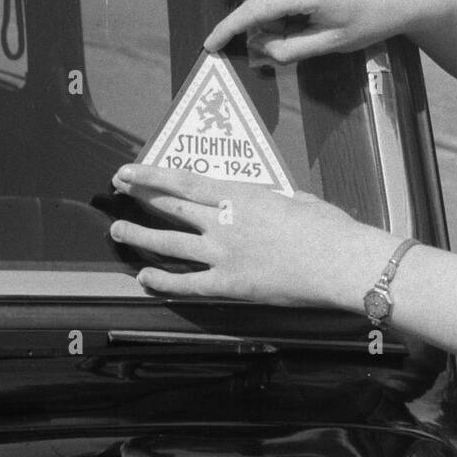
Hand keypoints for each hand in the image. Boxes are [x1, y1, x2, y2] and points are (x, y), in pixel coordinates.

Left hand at [109, 163, 386, 304]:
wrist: (339, 262)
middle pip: (170, 208)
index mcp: (240, 195)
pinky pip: (187, 284)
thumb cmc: (327, 227)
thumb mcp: (294, 198)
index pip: (183, 181)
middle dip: (141, 197)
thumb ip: (267, 199)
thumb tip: (257, 201)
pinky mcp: (229, 285)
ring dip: (139, 236)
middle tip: (119, 190)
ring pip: (168, 244)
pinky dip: (162, 280)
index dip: (151, 175)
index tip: (128, 170)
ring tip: (117, 231)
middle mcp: (223, 222)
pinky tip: (144, 276)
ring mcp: (222, 255)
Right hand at [203, 0, 434, 62]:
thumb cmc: (369, 22)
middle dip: (268, 23)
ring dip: (279, 6)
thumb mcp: (329, 45)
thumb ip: (288, 49)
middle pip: (262, 0)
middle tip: (299, 36)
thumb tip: (257, 46)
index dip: (229, 29)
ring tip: (312, 18)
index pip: (254, 11)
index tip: (210, 44)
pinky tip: (315, 1)